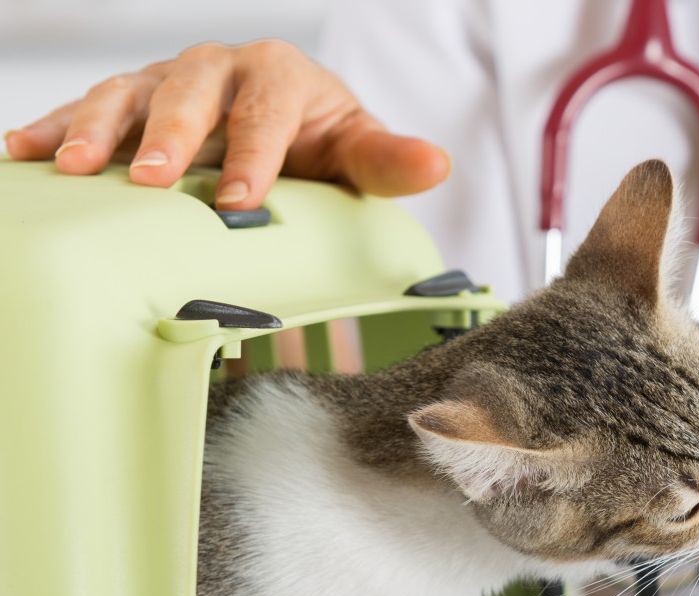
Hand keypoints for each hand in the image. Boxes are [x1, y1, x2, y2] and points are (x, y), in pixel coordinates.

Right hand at [3, 40, 449, 209]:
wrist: (289, 125)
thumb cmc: (323, 144)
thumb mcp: (358, 153)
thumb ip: (389, 162)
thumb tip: (436, 163)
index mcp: (280, 78)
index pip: (266, 113)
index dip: (252, 155)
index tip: (240, 201)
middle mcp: (219, 68)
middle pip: (190, 94)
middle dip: (168, 135)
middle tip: (147, 178)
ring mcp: (168, 81)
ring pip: (128, 95)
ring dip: (99, 130)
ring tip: (75, 169)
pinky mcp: (131, 101)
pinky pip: (87, 109)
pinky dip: (54, 129)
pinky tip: (21, 155)